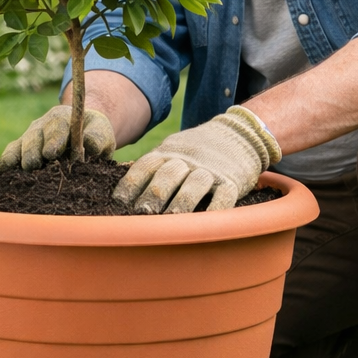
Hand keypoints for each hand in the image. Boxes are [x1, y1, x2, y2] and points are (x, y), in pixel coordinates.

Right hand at [0, 105, 116, 172]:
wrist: (80, 130)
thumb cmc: (93, 133)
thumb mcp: (101, 133)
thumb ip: (97, 138)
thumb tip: (89, 147)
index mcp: (61, 118)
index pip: (57, 127)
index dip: (53, 139)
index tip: (50, 153)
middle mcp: (40, 126)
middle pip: (33, 137)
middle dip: (31, 152)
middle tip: (31, 165)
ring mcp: (27, 139)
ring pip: (17, 147)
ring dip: (12, 159)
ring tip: (6, 171)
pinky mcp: (19, 152)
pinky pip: (7, 157)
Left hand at [113, 106, 280, 212]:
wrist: (238, 134)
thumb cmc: (196, 150)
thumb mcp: (171, 149)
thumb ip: (153, 166)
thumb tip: (119, 189)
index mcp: (167, 152)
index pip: (145, 166)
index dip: (131, 184)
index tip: (119, 203)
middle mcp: (187, 160)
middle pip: (167, 176)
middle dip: (153, 195)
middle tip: (142, 214)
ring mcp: (210, 170)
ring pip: (194, 185)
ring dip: (181, 203)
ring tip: (170, 221)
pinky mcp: (232, 181)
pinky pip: (224, 196)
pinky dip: (216, 210)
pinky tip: (206, 223)